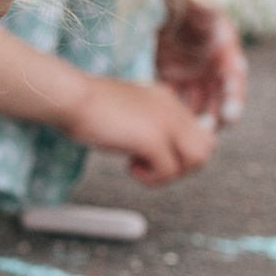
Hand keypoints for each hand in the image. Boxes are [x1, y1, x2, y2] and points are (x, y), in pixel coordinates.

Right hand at [60, 76, 215, 185]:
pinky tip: (130, 167)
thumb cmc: (84, 104)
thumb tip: (147, 149)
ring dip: (172, 173)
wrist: (70, 97)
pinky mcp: (153, 139)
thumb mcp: (124, 109)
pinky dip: (150, 179)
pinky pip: (169, 171)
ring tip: (143, 168)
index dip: (178, 151)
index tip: (152, 155)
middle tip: (153, 167)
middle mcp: (172, 107)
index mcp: (165, 98)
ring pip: (197, 159)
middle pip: (205, 146)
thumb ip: (142, 122)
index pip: (196, 130)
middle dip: (183, 165)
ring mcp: (165, 122)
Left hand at [155, 0, 247, 126]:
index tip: (231, 116)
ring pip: (196, 106)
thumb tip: (207, 5)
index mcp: (225, 50)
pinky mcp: (172, 79)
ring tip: (183, 138)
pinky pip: (174, 102)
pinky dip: (170, 115)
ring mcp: (193, 75)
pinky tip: (160, 126)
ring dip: (192, 123)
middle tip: (204, 135)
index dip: (234, 99)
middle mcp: (212, 68)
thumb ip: (202, 5)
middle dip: (213, 119)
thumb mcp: (196, 0)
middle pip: (218, 100)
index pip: (235, 78)